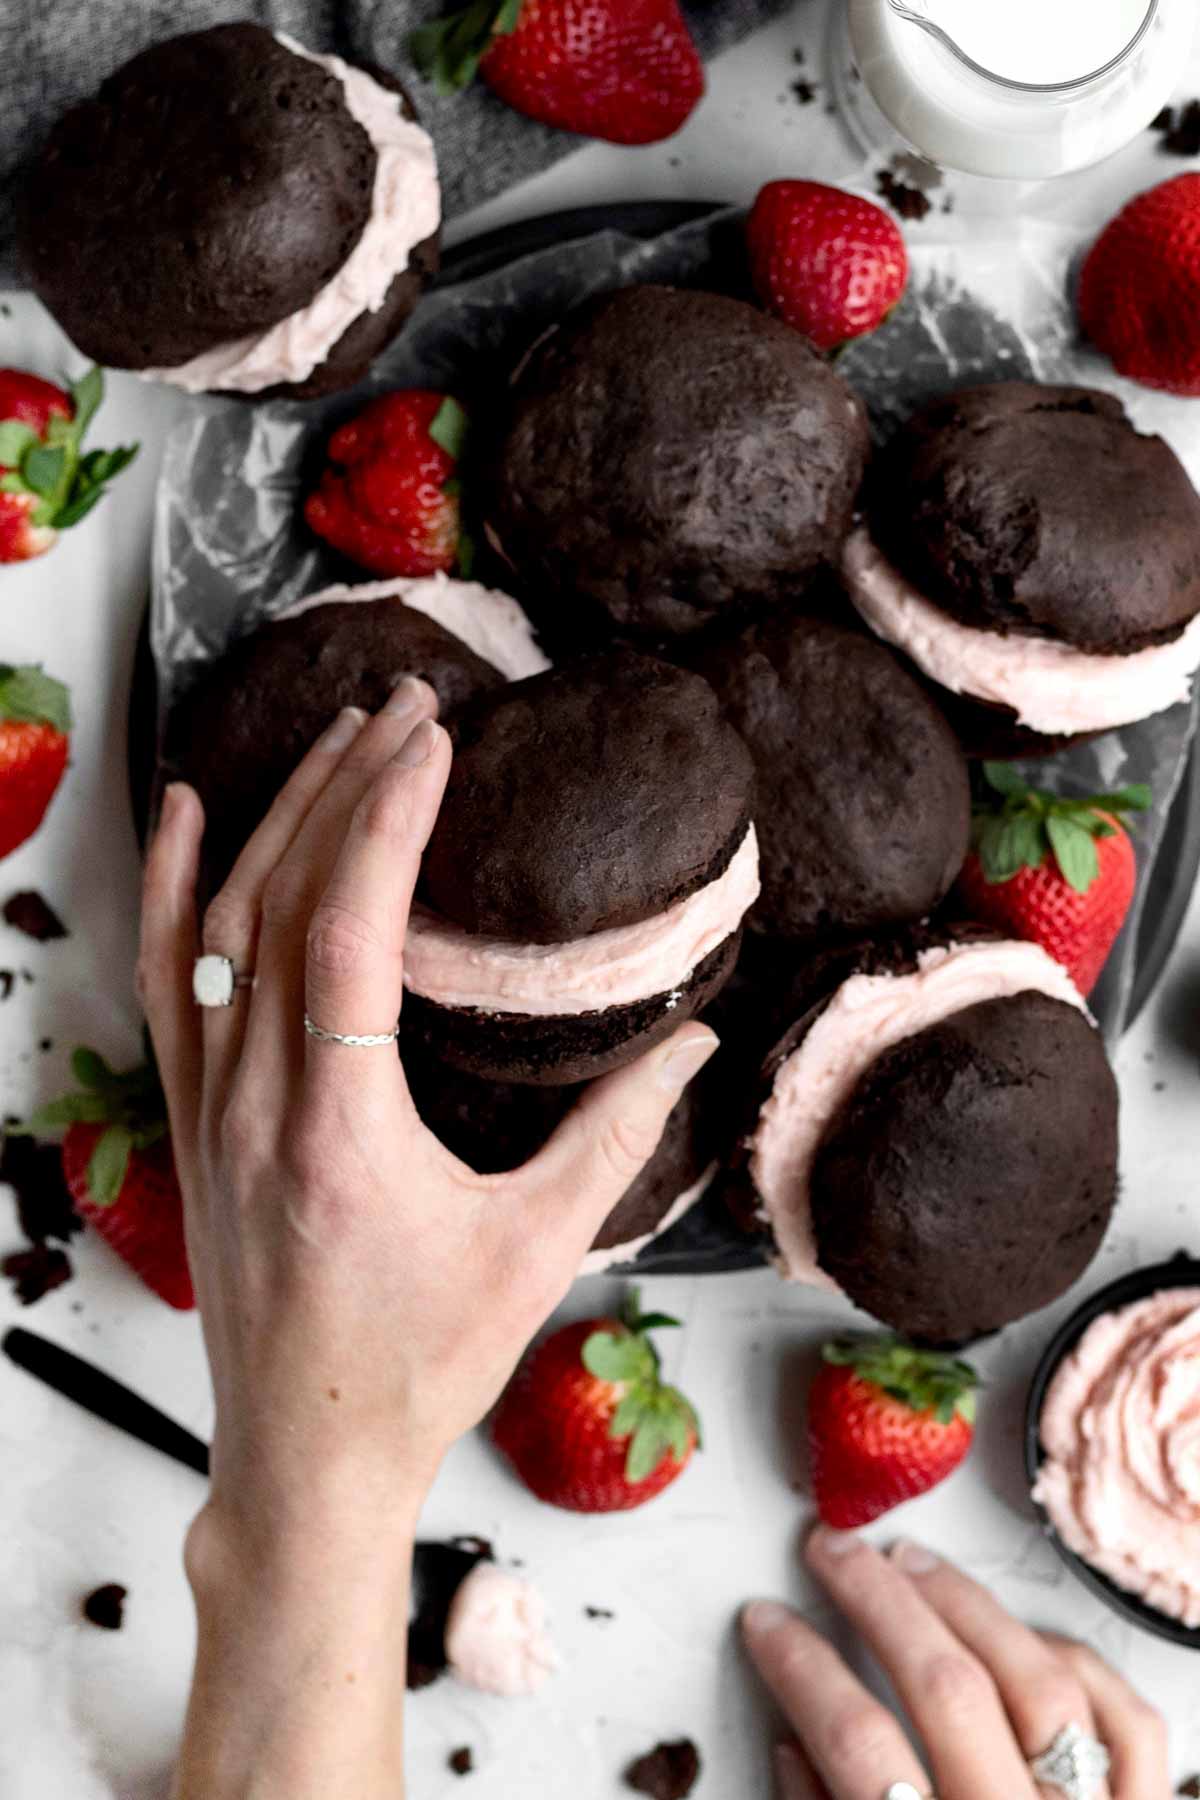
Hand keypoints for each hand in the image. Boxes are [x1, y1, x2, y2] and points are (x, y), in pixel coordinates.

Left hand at [138, 683, 716, 1797]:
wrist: (307, 1455)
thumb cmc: (424, 1365)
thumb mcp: (539, 1250)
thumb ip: (618, 1136)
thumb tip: (696, 1039)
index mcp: (341, 1132)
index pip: (348, 935)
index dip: (389, 822)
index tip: (436, 740)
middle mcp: (255, 1105)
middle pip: (281, 905)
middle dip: (345, 787)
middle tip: (408, 704)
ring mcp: (209, 1109)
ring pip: (218, 928)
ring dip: (276, 818)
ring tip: (336, 734)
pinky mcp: (192, 1120)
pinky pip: (167, 981)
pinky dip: (171, 889)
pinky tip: (186, 817)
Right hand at [743, 1529, 1168, 1799]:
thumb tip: (794, 1744)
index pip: (858, 1752)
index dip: (801, 1671)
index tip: (763, 1620)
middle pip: (947, 1690)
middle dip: (876, 1602)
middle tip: (827, 1550)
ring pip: (1039, 1683)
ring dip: (966, 1604)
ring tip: (909, 1561)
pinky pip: (1126, 1722)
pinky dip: (1070, 1661)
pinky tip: (1017, 1632)